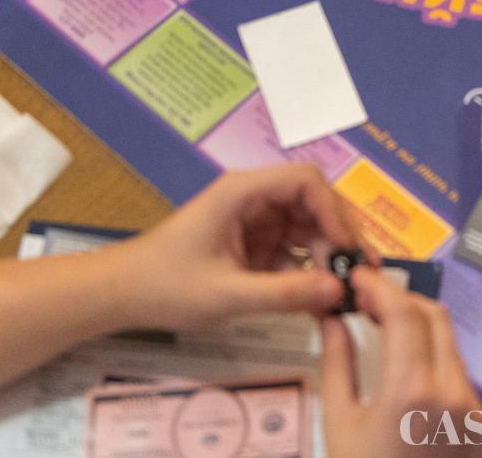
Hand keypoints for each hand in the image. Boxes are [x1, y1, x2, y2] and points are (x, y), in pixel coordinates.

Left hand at [98, 165, 363, 329]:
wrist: (122, 296)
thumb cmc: (166, 285)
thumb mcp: (227, 294)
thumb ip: (285, 294)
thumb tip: (339, 291)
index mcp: (244, 192)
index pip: (305, 181)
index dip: (333, 211)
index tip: (346, 249)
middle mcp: (255, 200)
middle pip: (315, 204)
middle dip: (339, 236)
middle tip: (359, 276)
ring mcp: (257, 223)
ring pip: (310, 229)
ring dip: (329, 257)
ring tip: (346, 292)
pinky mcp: (255, 246)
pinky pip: (295, 252)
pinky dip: (311, 272)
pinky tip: (323, 299)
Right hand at [320, 269, 481, 457]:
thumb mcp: (339, 423)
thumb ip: (337, 363)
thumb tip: (334, 320)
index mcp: (412, 393)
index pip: (404, 313)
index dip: (380, 286)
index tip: (360, 278)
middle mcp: (452, 396)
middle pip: (434, 318)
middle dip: (400, 300)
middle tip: (368, 300)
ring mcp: (473, 411)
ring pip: (449, 344)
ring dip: (418, 329)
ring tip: (384, 331)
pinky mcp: (481, 426)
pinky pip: (459, 376)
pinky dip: (433, 362)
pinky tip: (408, 370)